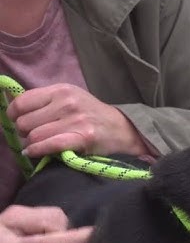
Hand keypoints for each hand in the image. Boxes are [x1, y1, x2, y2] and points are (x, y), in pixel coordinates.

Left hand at [7, 83, 148, 157]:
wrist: (123, 129)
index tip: (17, 121)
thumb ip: (46, 101)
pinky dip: (37, 151)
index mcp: (62, 90)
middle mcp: (67, 103)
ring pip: (34, 136)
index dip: (13, 114)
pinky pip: (49, 145)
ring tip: (38, 145)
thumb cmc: (93, 115)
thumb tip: (14, 108)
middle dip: (24, 132)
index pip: (22, 102)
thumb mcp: (71, 98)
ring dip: (32, 144)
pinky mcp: (82, 138)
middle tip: (32, 135)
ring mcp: (75, 120)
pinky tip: (34, 152)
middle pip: (25, 122)